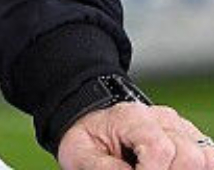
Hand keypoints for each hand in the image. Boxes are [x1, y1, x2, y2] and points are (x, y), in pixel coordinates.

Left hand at [58, 102, 213, 169]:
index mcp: (132, 117)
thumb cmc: (90, 140)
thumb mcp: (81, 153)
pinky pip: (209, 159)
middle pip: (189, 155)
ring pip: (205, 158)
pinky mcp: (193, 141)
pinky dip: (196, 169)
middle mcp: (163, 119)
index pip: (160, 148)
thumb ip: (104, 168)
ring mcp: (182, 129)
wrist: (95, 124)